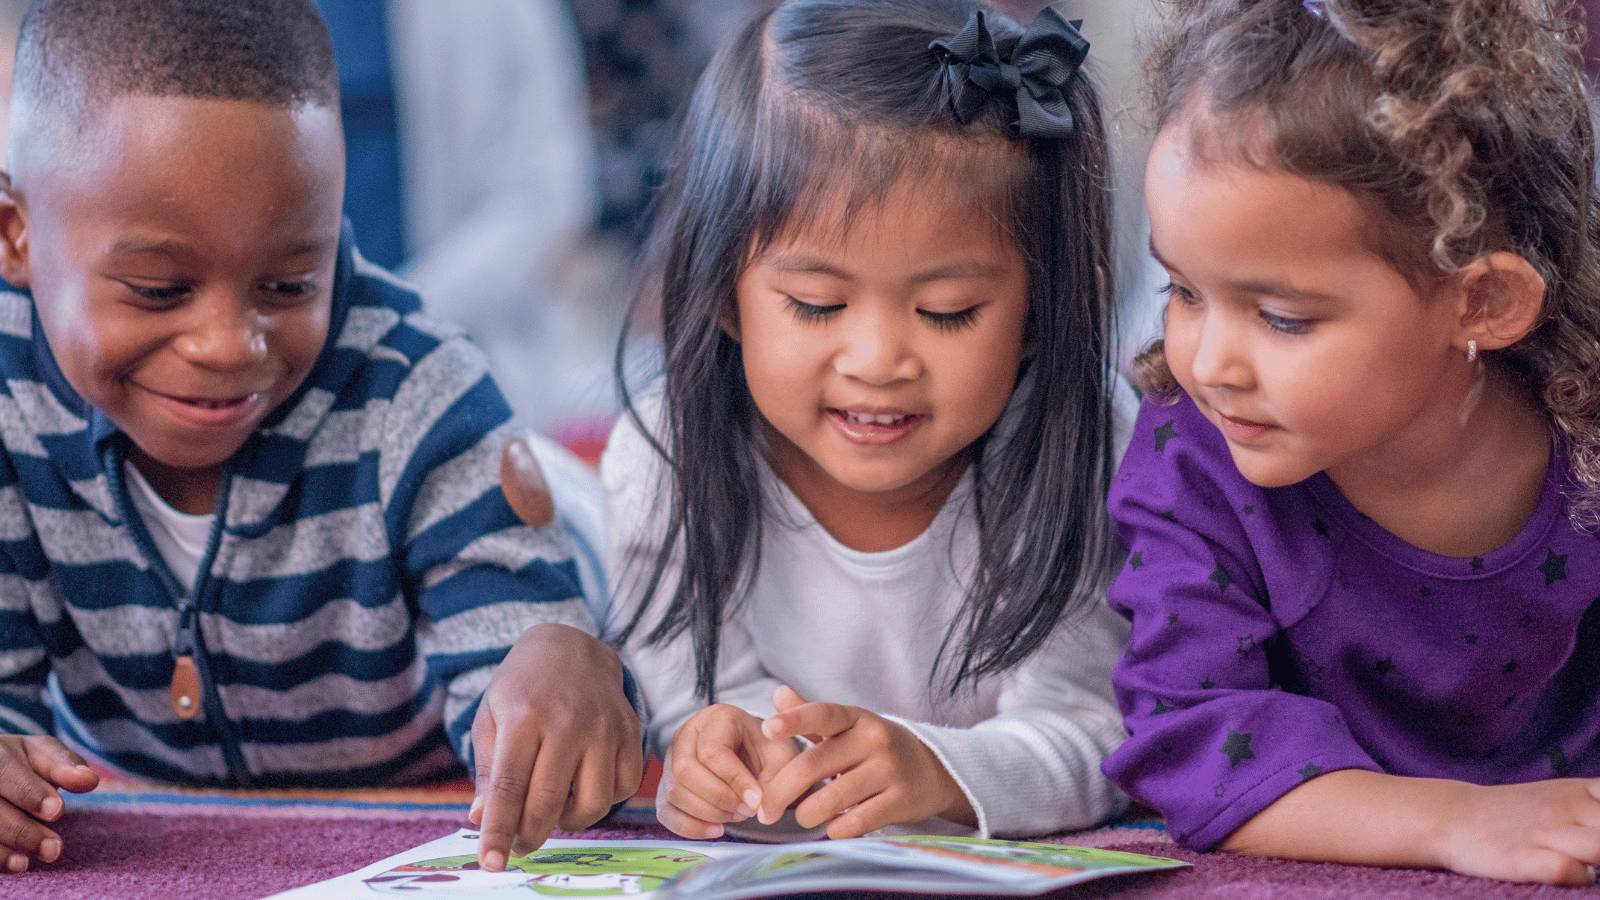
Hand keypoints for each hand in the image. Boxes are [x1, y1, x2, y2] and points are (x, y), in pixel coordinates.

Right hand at [0, 736, 97, 872]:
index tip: (57, 811)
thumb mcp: (43, 755)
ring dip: (7, 847)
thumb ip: (64, 765)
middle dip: (22, 830)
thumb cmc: (22, 762)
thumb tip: (89, 779)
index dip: (30, 792)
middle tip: (53, 848)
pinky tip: (16, 865)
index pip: (7, 770)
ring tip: (35, 860)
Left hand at [469, 623, 642, 870]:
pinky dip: (602, 801)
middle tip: (519, 842)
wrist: (571, 647)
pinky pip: (623, 788)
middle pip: (547, 802)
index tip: (491, 864)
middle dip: (529, 836)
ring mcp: (605, 727)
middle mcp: (568, 722)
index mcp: (524, 716)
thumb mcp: (491, 718)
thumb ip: (488, 771)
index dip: (498, 830)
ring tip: (552, 810)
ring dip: (568, 823)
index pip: (508, 786)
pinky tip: (582, 788)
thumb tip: (482, 820)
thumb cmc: (523, 688)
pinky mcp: (631, 731)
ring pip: (592, 803)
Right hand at [657, 703, 799, 838]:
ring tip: (737, 815)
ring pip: (674, 792)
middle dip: (718, 798)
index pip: (712, 751)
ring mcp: (671, 759)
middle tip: (746, 811)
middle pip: (684, 770)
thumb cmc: (767, 749)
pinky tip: (717, 830)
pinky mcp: (666, 784)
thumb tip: (758, 810)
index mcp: (716, 718)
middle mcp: (687, 734)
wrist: (754, 751)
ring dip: (707, 813)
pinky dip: (689, 827)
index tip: (757, 801)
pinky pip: (666, 811)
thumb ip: (776, 779)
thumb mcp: (780, 755)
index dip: (734, 781)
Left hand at [757, 685, 972, 838]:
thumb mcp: (848, 727)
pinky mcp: (901, 801)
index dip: (794, 720)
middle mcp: (874, 740)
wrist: (933, 771)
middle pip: (812, 765)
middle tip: (765, 812)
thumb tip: (777, 694)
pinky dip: (835, 829)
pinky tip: (833, 827)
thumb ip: (811, 715)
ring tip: (803, 817)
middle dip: (780, 793)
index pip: (822, 714)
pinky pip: (855, 822)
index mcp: (856, 718)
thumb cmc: (875, 749)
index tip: (767, 729)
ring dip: (806, 815)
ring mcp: (890, 771)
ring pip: (830, 799)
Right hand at [1433, 778, 1599, 884]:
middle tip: (1594, 850)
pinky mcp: (1523, 860)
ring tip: (1589, 863)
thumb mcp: (1562, 794)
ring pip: (1599, 846)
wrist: (1451, 816)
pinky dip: (1577, 876)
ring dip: (1599, 859)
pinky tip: (1575, 876)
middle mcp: (1567, 809)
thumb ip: (1596, 804)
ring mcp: (1545, 834)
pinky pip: (1565, 870)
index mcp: (1580, 792)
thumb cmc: (1515, 813)